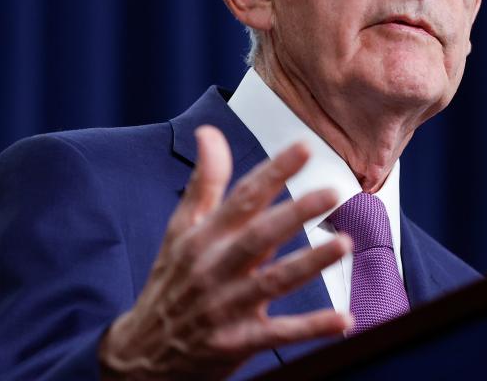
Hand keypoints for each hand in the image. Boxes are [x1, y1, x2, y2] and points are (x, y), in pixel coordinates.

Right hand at [98, 125, 351, 379]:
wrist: (142, 354)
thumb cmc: (171, 282)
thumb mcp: (180, 231)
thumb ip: (204, 182)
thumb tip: (210, 132)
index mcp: (203, 237)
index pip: (242, 197)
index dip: (273, 171)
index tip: (304, 147)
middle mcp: (214, 268)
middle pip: (258, 235)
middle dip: (295, 213)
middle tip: (331, 191)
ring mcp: (226, 307)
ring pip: (273, 281)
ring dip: (310, 263)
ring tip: (344, 243)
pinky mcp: (237, 343)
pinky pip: (279, 334)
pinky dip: (312, 328)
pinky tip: (344, 320)